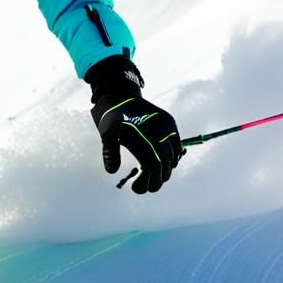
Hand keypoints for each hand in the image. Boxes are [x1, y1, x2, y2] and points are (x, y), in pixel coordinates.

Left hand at [85, 55, 183, 193]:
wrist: (119, 92)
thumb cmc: (111, 114)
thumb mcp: (106, 132)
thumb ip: (110, 152)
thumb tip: (111, 171)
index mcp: (147, 134)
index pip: (154, 165)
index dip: (149, 181)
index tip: (138, 190)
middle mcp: (161, 130)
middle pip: (165, 163)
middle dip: (156, 179)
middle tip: (144, 189)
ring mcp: (167, 126)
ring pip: (172, 155)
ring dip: (164, 170)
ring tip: (151, 178)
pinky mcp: (169, 122)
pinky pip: (175, 144)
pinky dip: (171, 156)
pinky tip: (160, 165)